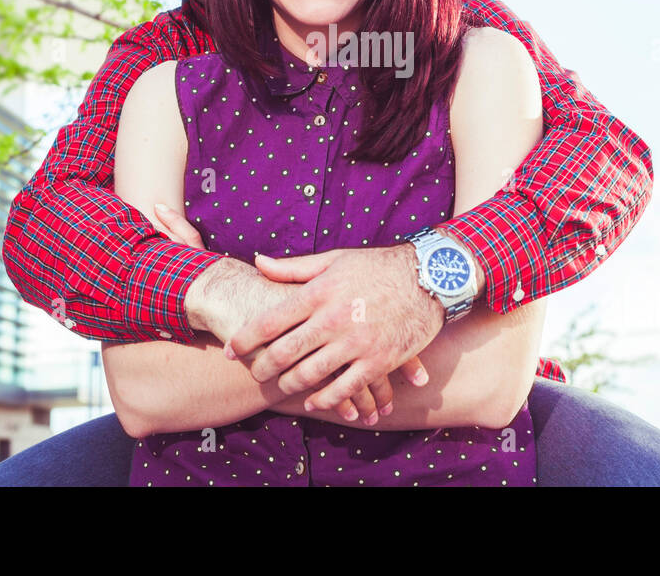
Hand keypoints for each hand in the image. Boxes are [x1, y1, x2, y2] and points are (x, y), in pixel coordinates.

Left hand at [226, 244, 445, 413]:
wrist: (429, 277)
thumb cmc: (378, 266)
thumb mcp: (334, 259)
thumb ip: (293, 268)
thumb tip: (258, 261)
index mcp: (319, 293)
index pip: (269, 322)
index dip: (244, 339)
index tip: (230, 349)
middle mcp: (333, 320)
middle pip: (284, 352)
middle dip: (261, 367)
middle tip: (254, 371)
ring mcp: (356, 343)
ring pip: (309, 375)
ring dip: (289, 385)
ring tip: (281, 385)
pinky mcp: (378, 361)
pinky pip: (344, 389)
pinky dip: (325, 400)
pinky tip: (315, 401)